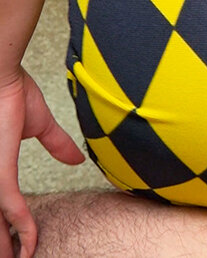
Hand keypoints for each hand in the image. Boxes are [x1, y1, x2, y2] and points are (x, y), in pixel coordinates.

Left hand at [0, 66, 84, 257]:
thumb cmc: (10, 87)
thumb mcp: (37, 123)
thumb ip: (56, 144)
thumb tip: (77, 158)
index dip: (6, 225)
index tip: (17, 242)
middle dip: (0, 242)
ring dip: (5, 245)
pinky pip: (10, 209)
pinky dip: (22, 230)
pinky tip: (29, 244)